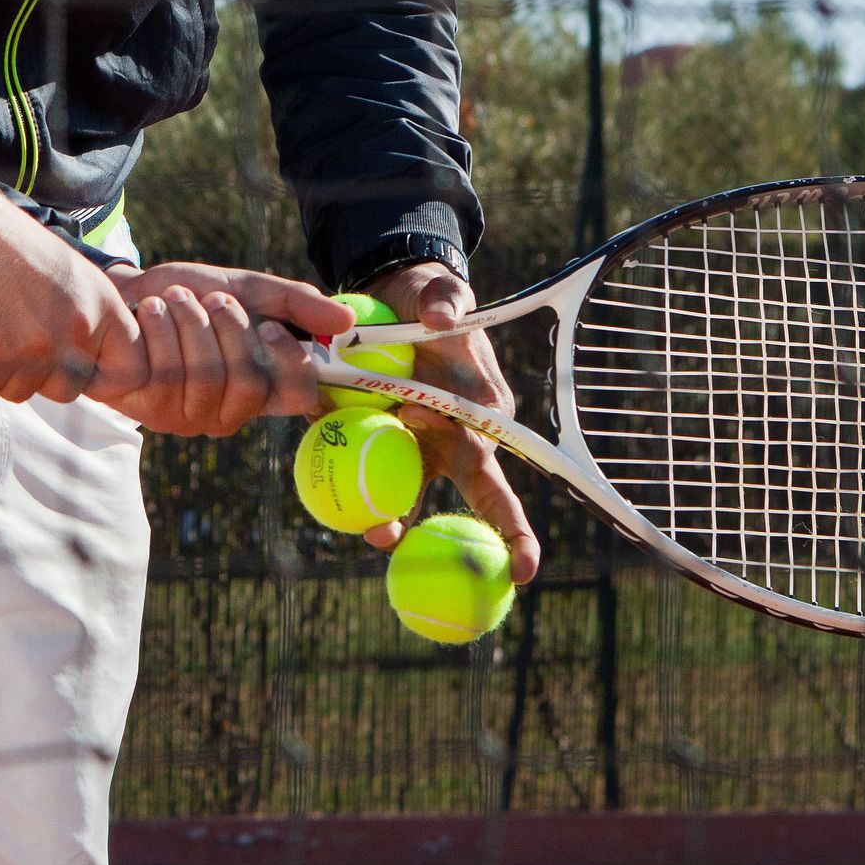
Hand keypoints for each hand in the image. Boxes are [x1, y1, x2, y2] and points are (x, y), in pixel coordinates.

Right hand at [0, 194, 145, 405]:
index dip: (107, 378)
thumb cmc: (11, 244)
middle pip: (68, 390)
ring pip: (22, 391)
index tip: (85, 372)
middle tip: (19, 340)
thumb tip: (93, 356)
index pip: (131, 372)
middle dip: (44, 375)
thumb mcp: (71, 272)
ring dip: (4, 371)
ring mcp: (32, 351)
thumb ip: (90, 316)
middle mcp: (73, 334)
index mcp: (101, 308)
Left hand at [95, 261, 353, 436]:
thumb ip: (295, 302)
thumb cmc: (191, 297)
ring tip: (173, 299)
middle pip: (250, 383)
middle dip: (229, 330)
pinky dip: (161, 329)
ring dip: (191, 323)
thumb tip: (346, 321)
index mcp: (261, 387)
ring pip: (207, 377)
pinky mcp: (149, 409)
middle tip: (211, 299)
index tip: (268, 327)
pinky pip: (167, 373)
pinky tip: (149, 312)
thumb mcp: (248, 289)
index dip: (290, 364)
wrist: (124, 295)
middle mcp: (228, 411)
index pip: (301, 396)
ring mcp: (188, 416)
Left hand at [361, 263, 541, 579]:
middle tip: (426, 561)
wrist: (394, 301)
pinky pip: (367, 474)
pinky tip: (338, 507)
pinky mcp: (380, 443)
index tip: (526, 568)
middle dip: (452, 542)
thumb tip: (442, 320)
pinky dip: (355, 488)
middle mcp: (453, 442)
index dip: (515, 528)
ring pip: (405, 496)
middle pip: (458, 505)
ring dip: (390, 520)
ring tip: (374, 534)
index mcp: (479, 418)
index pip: (499, 478)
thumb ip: (445, 303)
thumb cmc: (429, 303)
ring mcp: (416, 448)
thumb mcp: (440, 297)